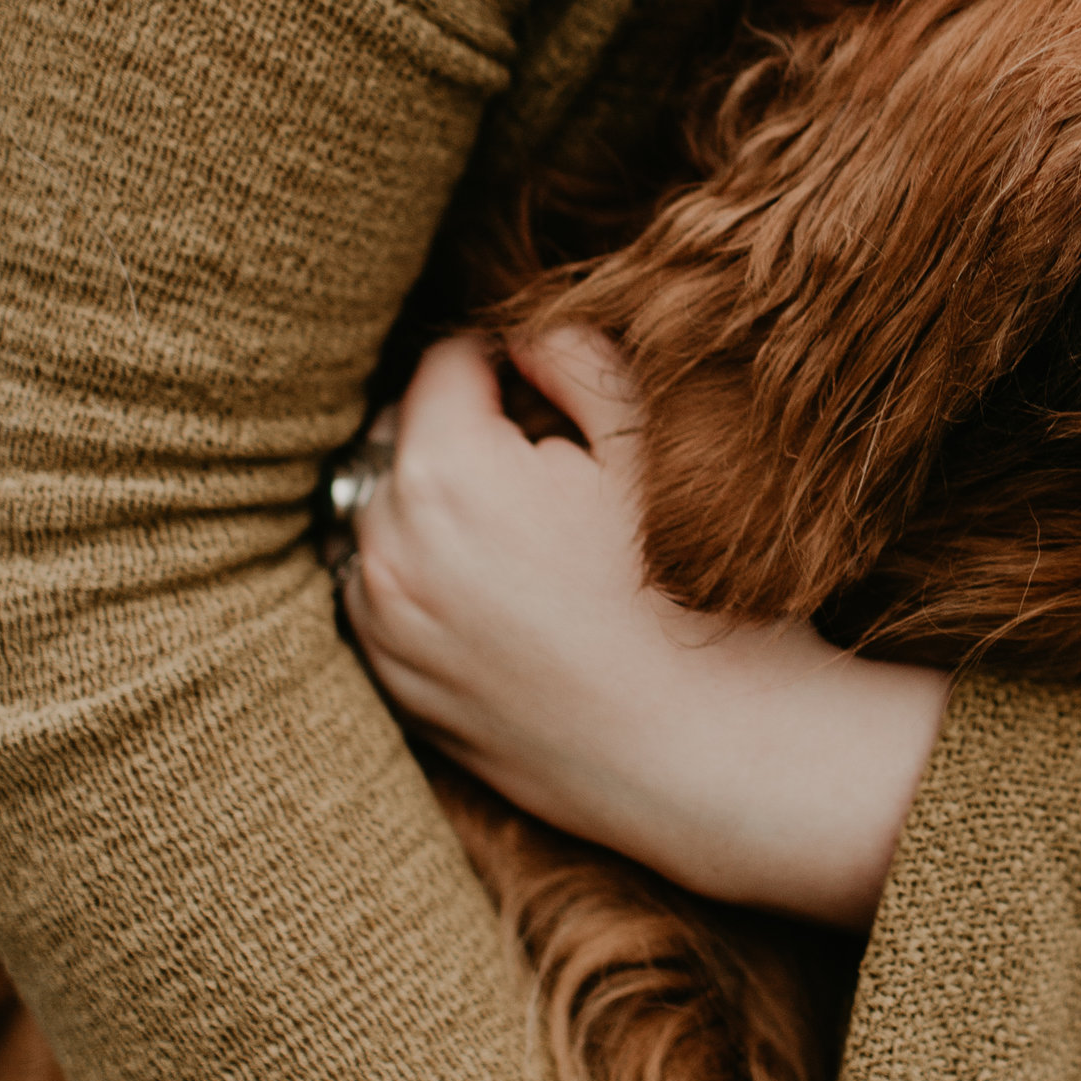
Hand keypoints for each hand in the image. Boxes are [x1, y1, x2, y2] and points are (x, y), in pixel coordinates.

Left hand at [338, 328, 949, 924]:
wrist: (697, 750)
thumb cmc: (682, 591)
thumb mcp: (645, 446)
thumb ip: (575, 356)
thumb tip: (521, 330)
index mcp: (444, 472)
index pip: (445, 360)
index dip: (505, 357)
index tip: (551, 381)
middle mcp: (389, 547)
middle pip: (404, 434)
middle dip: (462, 430)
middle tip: (547, 459)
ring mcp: (384, 624)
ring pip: (384, 514)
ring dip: (432, 503)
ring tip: (523, 528)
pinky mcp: (395, 682)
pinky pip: (383, 590)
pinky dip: (423, 573)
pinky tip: (502, 592)